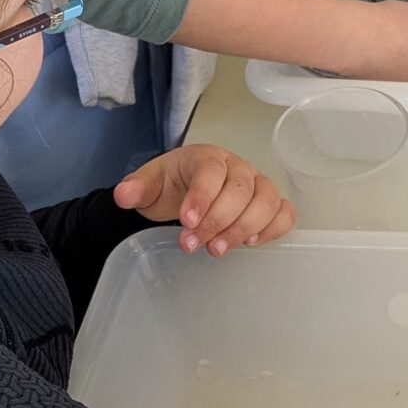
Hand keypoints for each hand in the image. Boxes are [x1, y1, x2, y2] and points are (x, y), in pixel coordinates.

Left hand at [114, 144, 295, 253]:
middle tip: (193, 245)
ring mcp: (257, 184)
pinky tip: (251, 243)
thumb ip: (137, 188)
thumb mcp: (149, 185)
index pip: (211, 171)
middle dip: (218, 220)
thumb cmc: (171, 186)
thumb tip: (123, 194)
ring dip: (244, 228)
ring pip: (266, 200)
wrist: (184, 191)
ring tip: (218, 249)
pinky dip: (274, 227)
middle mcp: (237, 167)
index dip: (202, 197)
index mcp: (206, 157)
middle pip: (240, 190)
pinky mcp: (269, 204)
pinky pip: (285, 212)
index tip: (186, 222)